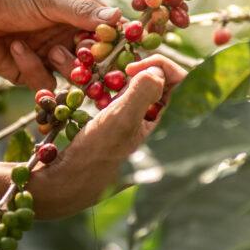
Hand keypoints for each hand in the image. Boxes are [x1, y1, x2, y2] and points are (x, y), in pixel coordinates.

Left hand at [0, 0, 119, 89]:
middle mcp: (67, 33)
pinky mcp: (32, 72)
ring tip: (53, 52)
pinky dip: (33, 67)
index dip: (115, 39)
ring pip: (74, 74)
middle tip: (93, 62)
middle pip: (95, 56)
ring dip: (66, 65)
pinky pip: (46, 81)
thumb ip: (82, 12)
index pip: (106, 28)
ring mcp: (51, 54)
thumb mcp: (49, 1)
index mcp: (76, 10)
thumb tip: (119, 18)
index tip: (122, 47)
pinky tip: (16, 49)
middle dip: (94, 61)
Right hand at [29, 55, 187, 217]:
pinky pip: (131, 106)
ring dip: (128, 85)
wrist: (66, 184)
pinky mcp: (129, 135)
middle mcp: (164, 132)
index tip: (131, 67)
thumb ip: (144, 91)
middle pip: (166, 87)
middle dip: (143, 73)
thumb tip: (158, 71)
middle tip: (118, 73)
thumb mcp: (121, 119)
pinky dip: (118, 97)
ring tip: (108, 88)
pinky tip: (102, 101)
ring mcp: (146, 134)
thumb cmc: (95, 154)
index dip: (160, 66)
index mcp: (172, 130)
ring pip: (146, 95)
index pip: (183, 83)